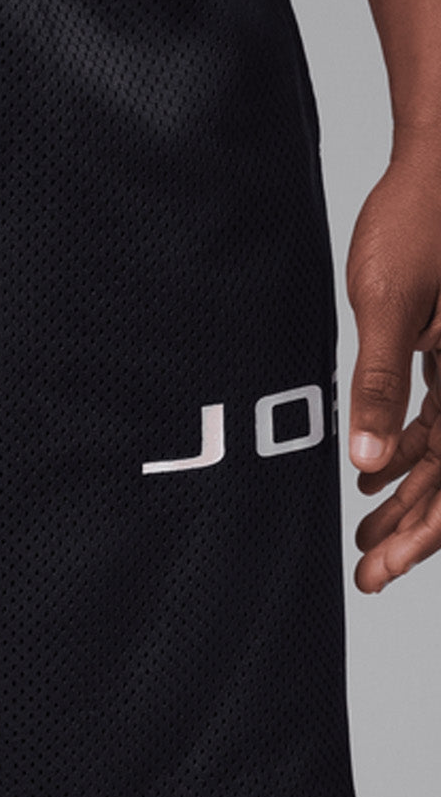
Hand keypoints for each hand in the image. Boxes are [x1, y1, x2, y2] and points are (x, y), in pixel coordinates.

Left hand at [346, 151, 440, 592]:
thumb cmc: (418, 221)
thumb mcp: (391, 305)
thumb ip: (381, 384)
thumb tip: (366, 462)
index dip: (423, 533)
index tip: (381, 572)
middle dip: (413, 530)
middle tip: (368, 575)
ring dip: (407, 494)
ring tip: (364, 537)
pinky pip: (438, 415)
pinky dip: (406, 447)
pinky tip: (372, 472)